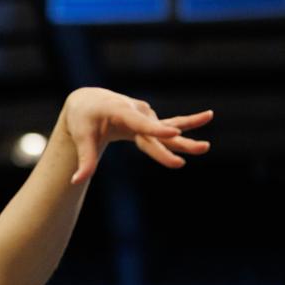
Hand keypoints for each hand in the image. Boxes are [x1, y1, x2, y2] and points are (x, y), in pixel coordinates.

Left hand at [60, 87, 213, 185]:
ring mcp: (146, 117)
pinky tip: (206, 117)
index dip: (157, 130)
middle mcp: (137, 112)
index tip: (173, 135)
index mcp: (119, 112)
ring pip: (169, 129)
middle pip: (159, 132)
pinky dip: (188, 125)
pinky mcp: (150, 122)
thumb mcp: (81, 138)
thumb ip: (84, 160)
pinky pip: (170, 126)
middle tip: (202, 148)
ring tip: (208, 137)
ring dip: (189, 134)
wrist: (90, 102)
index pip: (141, 124)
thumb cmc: (83, 119)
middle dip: (179, 143)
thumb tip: (76, 182)